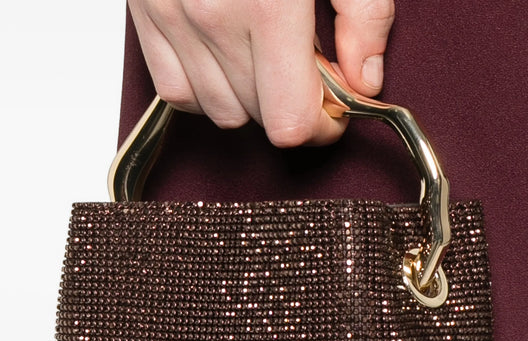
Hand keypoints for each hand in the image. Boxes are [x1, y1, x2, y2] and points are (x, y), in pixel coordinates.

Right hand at [128, 0, 394, 145]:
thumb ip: (364, 15)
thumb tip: (364, 81)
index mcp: (268, 5)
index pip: (291, 122)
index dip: (322, 125)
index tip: (336, 106)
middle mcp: (212, 19)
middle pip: (259, 119)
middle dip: (294, 103)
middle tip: (312, 67)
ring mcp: (173, 18)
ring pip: (220, 112)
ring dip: (252, 99)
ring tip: (269, 58)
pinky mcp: (146, 13)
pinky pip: (176, 92)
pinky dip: (206, 90)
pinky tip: (228, 60)